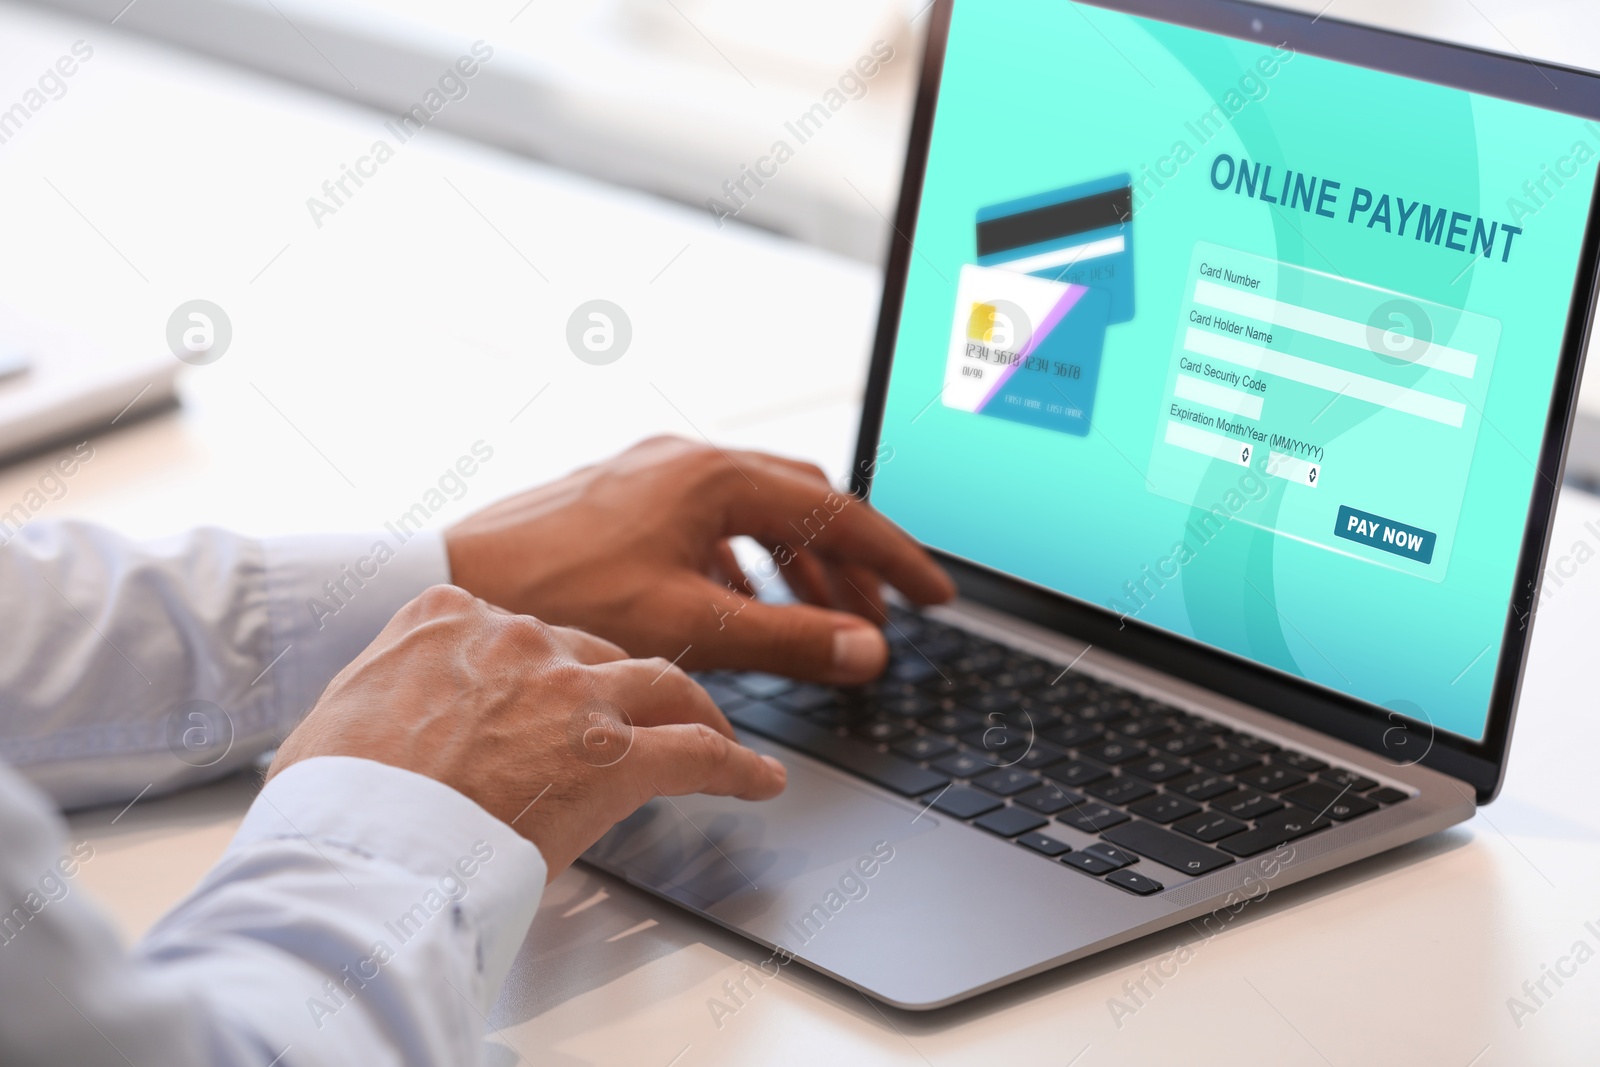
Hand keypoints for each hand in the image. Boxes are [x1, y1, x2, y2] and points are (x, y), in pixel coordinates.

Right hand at [266, 585, 785, 878]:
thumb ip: (391, 690)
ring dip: (696, 711)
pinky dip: (736, 766)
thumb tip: (391, 716)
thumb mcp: (341, 712)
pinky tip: (759, 780)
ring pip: (662, 686)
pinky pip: (697, 754)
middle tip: (629, 723)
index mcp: (447, 618)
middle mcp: (520, 639)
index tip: (556, 687)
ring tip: (717, 733)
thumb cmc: (338, 796)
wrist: (362, 844)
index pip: (520, 629)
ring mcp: (574, 692)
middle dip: (618, 691)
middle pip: (598, 654)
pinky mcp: (615, 756)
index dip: (546, 666)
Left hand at [444, 437, 953, 685]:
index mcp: (714, 475)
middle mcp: (687, 461)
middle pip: (804, 504)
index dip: (896, 560)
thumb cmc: (561, 597)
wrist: (453, 583)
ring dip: (799, 568)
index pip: (839, 513)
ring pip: (756, 515)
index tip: (936, 597)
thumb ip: (790, 639)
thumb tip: (868, 649)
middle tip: (885, 616)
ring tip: (824, 625)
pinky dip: (746, 568)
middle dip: (852, 563)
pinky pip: (711, 527)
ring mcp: (651, 476)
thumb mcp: (691, 628)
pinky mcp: (622, 502)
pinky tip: (742, 614)